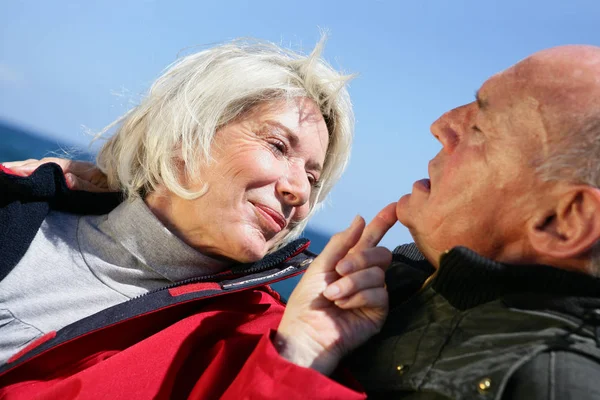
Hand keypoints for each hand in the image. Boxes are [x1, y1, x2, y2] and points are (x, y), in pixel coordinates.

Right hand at [2, 157, 111, 191]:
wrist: (132, 192)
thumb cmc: (119, 192)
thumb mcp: (105, 191)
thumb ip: (86, 186)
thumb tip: (66, 177)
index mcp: (82, 169)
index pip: (52, 166)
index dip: (33, 168)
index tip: (15, 171)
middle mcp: (75, 168)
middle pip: (45, 165)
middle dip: (24, 167)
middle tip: (4, 170)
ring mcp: (73, 173)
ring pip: (45, 168)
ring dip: (26, 169)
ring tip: (8, 171)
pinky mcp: (72, 179)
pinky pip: (49, 173)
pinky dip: (35, 173)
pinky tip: (23, 176)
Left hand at [276, 203, 396, 374]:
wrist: (306, 333)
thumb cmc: (307, 302)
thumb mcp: (320, 266)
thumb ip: (341, 243)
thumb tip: (361, 218)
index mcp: (349, 262)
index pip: (370, 238)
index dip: (383, 222)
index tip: (395, 206)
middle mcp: (365, 276)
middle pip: (381, 253)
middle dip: (360, 258)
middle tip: (339, 269)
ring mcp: (373, 294)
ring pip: (378, 274)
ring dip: (351, 282)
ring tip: (333, 295)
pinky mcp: (378, 312)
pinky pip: (379, 293)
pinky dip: (358, 296)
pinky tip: (343, 306)